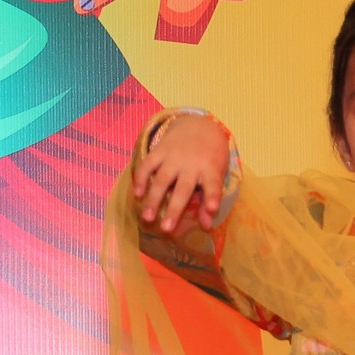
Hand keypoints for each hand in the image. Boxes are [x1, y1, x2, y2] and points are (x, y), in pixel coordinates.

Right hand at [136, 112, 232, 232]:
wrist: (199, 125)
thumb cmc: (210, 158)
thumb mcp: (216, 175)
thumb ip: (209, 199)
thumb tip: (206, 227)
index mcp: (211, 170)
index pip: (214, 185)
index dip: (213, 197)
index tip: (213, 209)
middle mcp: (192, 164)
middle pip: (183, 189)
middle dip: (174, 209)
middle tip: (166, 229)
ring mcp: (174, 156)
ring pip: (162, 179)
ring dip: (153, 199)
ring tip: (147, 218)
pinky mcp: (160, 150)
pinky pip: (148, 164)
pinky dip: (141, 178)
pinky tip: (137, 194)